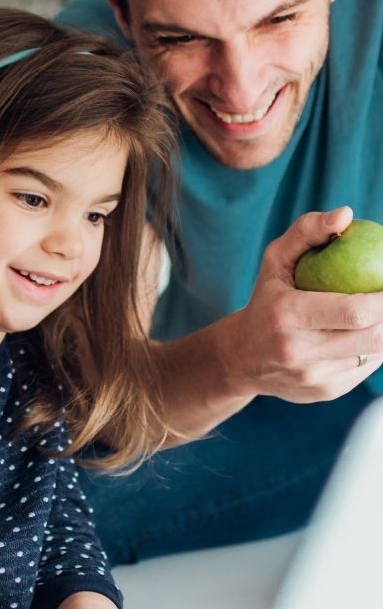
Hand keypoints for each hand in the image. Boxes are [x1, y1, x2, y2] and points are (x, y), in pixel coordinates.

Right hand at [222, 206, 382, 402]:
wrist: (240, 359)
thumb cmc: (266, 300)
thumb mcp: (275, 260)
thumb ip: (308, 231)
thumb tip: (345, 216)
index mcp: (287, 316)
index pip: (356, 311)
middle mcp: (300, 352)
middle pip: (374, 336)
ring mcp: (315, 378)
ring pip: (375, 354)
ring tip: (380, 312)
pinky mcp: (326, 392)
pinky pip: (366, 368)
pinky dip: (375, 348)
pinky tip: (370, 333)